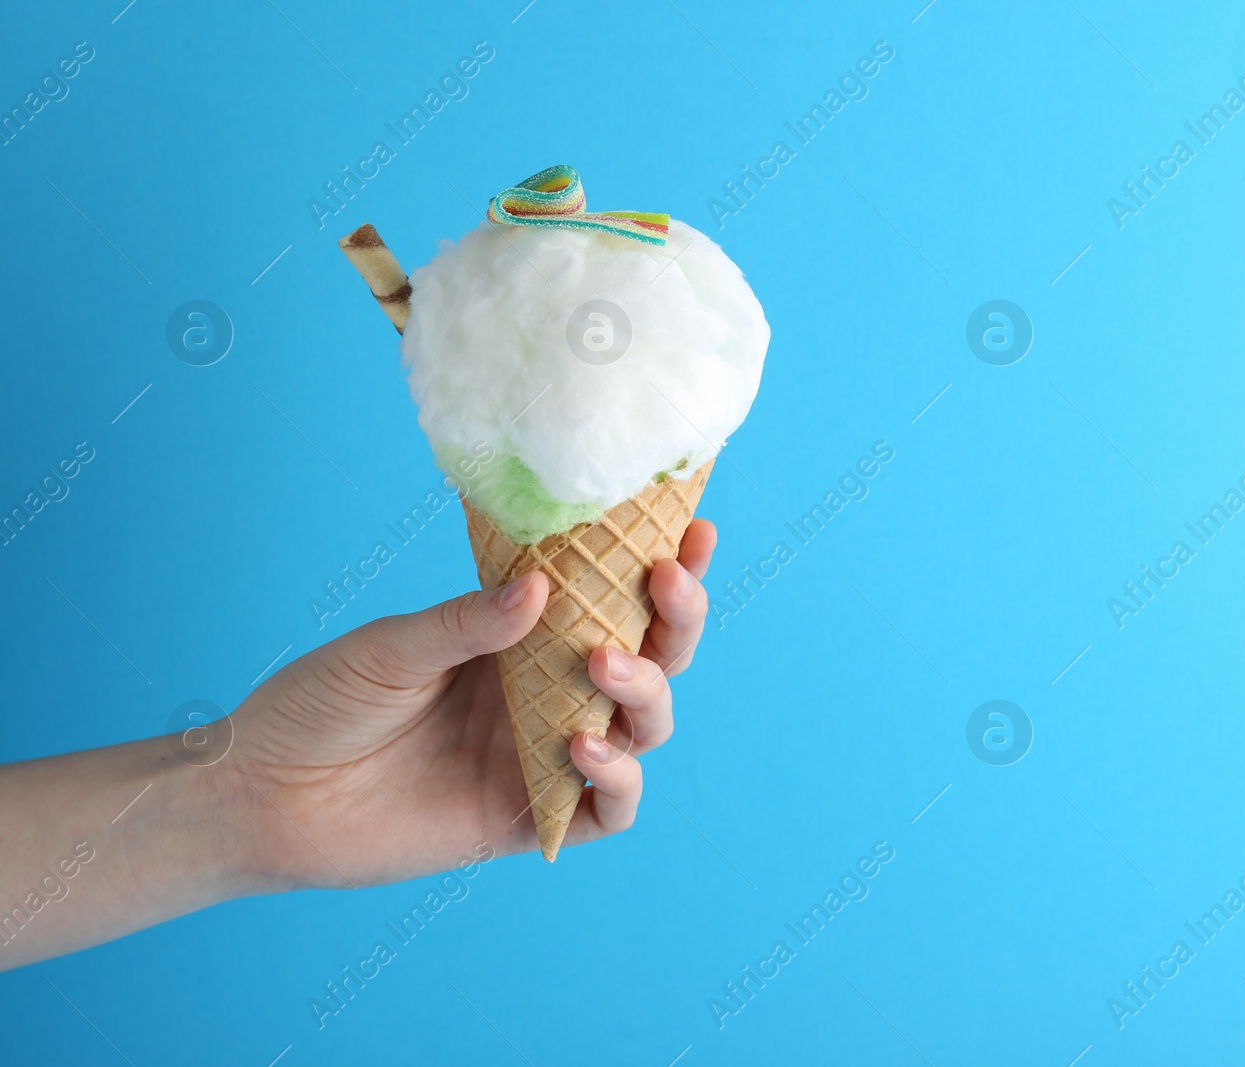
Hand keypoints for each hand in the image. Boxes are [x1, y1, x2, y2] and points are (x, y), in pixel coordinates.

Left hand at [223, 519, 716, 890]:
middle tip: (665, 584)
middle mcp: (546, 695)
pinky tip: (583, 749)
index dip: (662, 571)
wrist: (260, 796)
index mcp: (521, 641)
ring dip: (644, 692)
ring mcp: (542, 757)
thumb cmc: (319, 705)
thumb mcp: (390, 647)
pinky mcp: (527, 820)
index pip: (610, 600)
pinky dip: (617, 781)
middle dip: (675, 621)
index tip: (690, 531)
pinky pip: (607, 811)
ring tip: (603, 665)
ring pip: (643, 728)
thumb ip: (468, 623)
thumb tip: (545, 586)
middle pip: (650, 660)